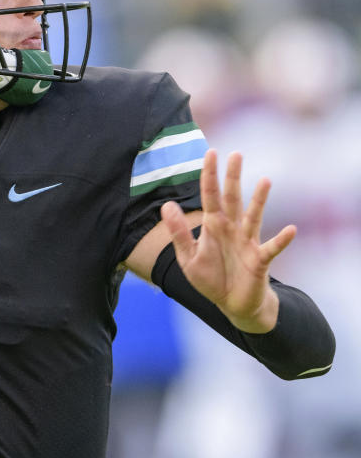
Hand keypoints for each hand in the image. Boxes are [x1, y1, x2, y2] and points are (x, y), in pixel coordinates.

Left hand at [160, 149, 296, 332]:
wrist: (231, 305)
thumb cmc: (210, 278)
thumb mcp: (187, 257)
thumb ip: (178, 232)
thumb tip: (167, 205)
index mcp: (213, 226)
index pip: (210, 195)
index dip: (209, 175)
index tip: (211, 152)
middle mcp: (231, 229)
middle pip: (232, 198)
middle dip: (233, 177)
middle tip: (236, 154)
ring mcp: (247, 243)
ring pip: (253, 217)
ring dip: (259, 200)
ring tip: (265, 180)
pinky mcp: (259, 261)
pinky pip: (271, 248)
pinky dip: (281, 240)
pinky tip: (291, 230)